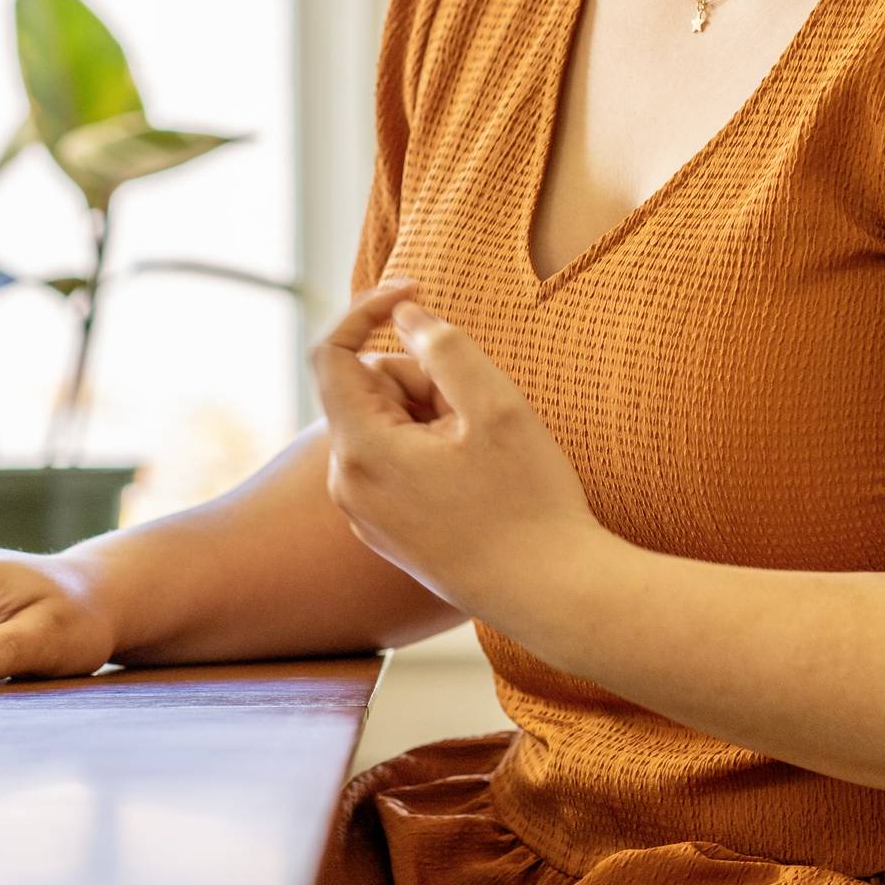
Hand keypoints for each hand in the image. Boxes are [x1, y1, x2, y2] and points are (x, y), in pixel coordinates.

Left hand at [305, 276, 606, 617]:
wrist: (553, 595)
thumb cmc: (529, 502)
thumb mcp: (494, 405)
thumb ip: (443, 346)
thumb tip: (405, 315)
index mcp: (361, 449)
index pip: (332, 353)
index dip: (369, 310)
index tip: (419, 290)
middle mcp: (348, 485)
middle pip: (367, 389)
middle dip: (419, 378)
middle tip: (478, 407)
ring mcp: (365, 515)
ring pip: (384, 427)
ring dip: (429, 416)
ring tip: (482, 450)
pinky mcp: (388, 534)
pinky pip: (395, 464)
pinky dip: (429, 451)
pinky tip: (477, 480)